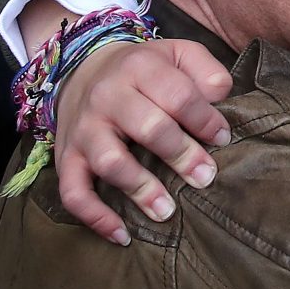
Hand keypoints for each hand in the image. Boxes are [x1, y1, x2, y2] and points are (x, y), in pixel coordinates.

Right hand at [53, 39, 232, 244]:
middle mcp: (108, 97)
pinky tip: (122, 234)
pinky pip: (73, 191)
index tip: (223, 139)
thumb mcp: (176, 54)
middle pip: (149, 128)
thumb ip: (204, 68)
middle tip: (205, 178)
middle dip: (182, 155)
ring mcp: (85, 129)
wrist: (83, 69)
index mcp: (140, 69)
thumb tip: (221, 95)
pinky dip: (95, 216)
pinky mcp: (66, 158)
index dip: (205, 120)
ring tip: (167, 211)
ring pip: (111, 161)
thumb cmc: (144, 70)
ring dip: (141, 189)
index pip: (179, 95)